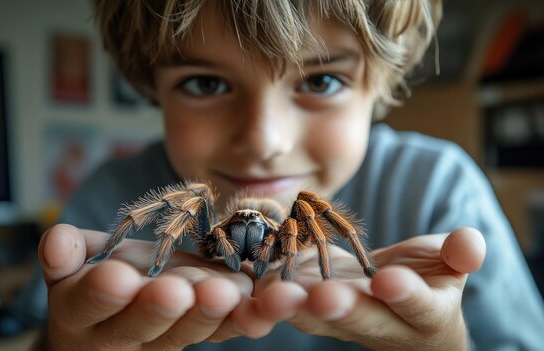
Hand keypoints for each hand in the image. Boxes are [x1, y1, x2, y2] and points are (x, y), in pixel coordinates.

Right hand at [38, 224, 306, 349]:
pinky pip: (225, 329)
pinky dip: (245, 319)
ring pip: (189, 331)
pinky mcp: (204, 330)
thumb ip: (67, 252)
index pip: (89, 305)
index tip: (118, 278)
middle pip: (142, 327)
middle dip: (159, 309)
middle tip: (178, 291)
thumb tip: (54, 241)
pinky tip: (261, 310)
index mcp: (83, 314)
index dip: (102, 293)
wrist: (123, 305)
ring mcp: (168, 337)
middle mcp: (125, 336)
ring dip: (210, 314)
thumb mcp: (74, 261)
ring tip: (226, 294)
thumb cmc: (92, 275)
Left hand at [255, 227, 485, 349]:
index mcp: (420, 313)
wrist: (392, 298)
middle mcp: (375, 321)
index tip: (389, 281)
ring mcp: (336, 316)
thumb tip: (470, 242)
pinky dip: (263, 296)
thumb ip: (459, 254)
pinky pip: (284, 302)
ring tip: (272, 296)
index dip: (404, 294)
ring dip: (292, 307)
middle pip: (358, 317)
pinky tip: (243, 283)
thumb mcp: (449, 265)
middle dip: (340, 307)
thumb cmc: (429, 278)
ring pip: (312, 315)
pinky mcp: (305, 302)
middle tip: (323, 297)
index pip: (415, 306)